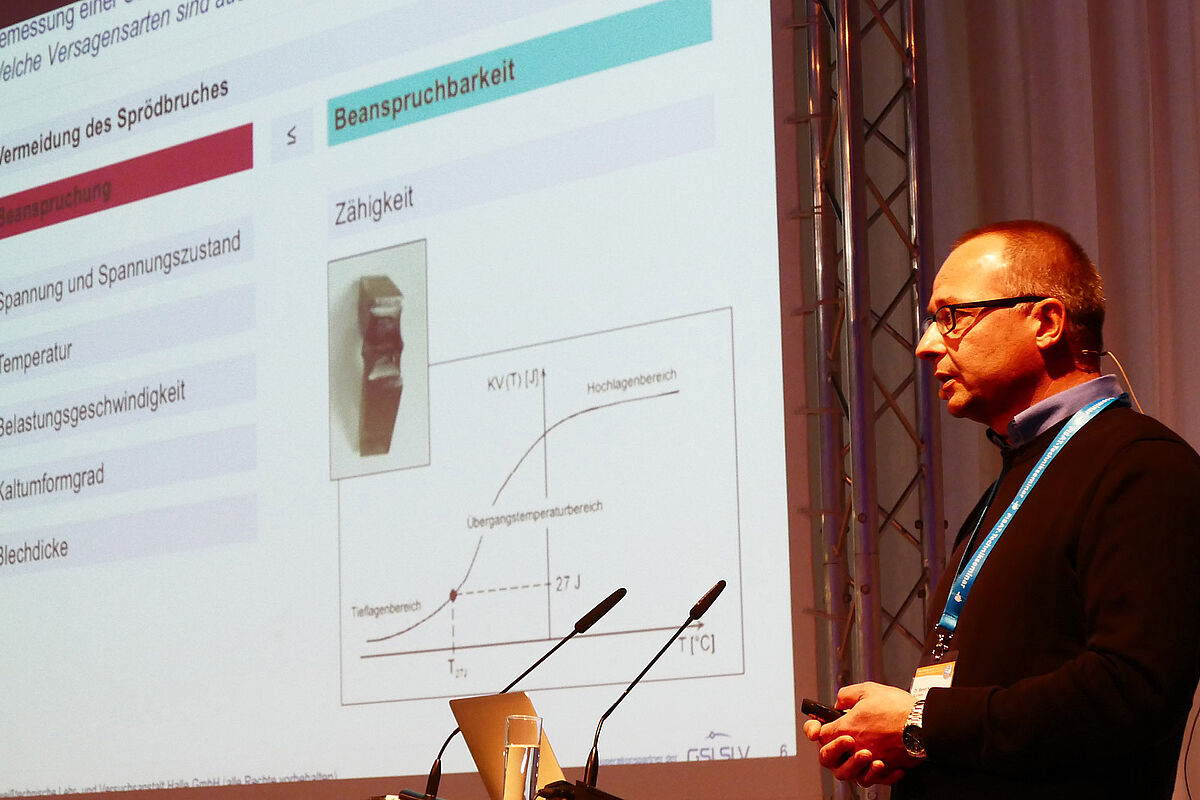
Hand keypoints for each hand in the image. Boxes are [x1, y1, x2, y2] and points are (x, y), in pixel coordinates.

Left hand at [802, 682, 921, 785]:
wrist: (924, 723)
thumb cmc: (898, 708)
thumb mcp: (867, 690)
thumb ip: (847, 695)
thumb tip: (839, 702)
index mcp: (847, 728)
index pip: (820, 734)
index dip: (817, 729)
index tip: (819, 726)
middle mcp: (856, 748)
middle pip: (829, 759)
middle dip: (830, 750)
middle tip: (839, 741)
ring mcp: (872, 760)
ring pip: (851, 774)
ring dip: (852, 764)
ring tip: (862, 752)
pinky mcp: (888, 768)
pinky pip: (876, 779)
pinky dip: (877, 773)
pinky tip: (881, 763)